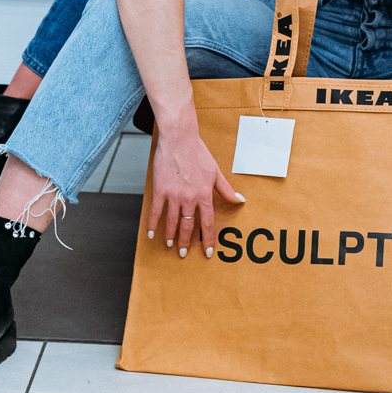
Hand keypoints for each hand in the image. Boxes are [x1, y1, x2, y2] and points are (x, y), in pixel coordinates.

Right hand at [148, 123, 243, 257]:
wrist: (179, 139)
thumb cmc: (197, 152)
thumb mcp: (215, 171)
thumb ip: (226, 188)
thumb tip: (240, 200)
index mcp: (204, 194)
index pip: (207, 223)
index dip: (208, 239)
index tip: (208, 252)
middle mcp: (189, 198)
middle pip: (188, 226)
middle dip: (186, 243)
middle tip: (184, 254)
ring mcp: (174, 195)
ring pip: (172, 222)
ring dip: (170, 236)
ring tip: (169, 245)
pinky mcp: (160, 190)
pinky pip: (156, 212)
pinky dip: (153, 225)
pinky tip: (151, 234)